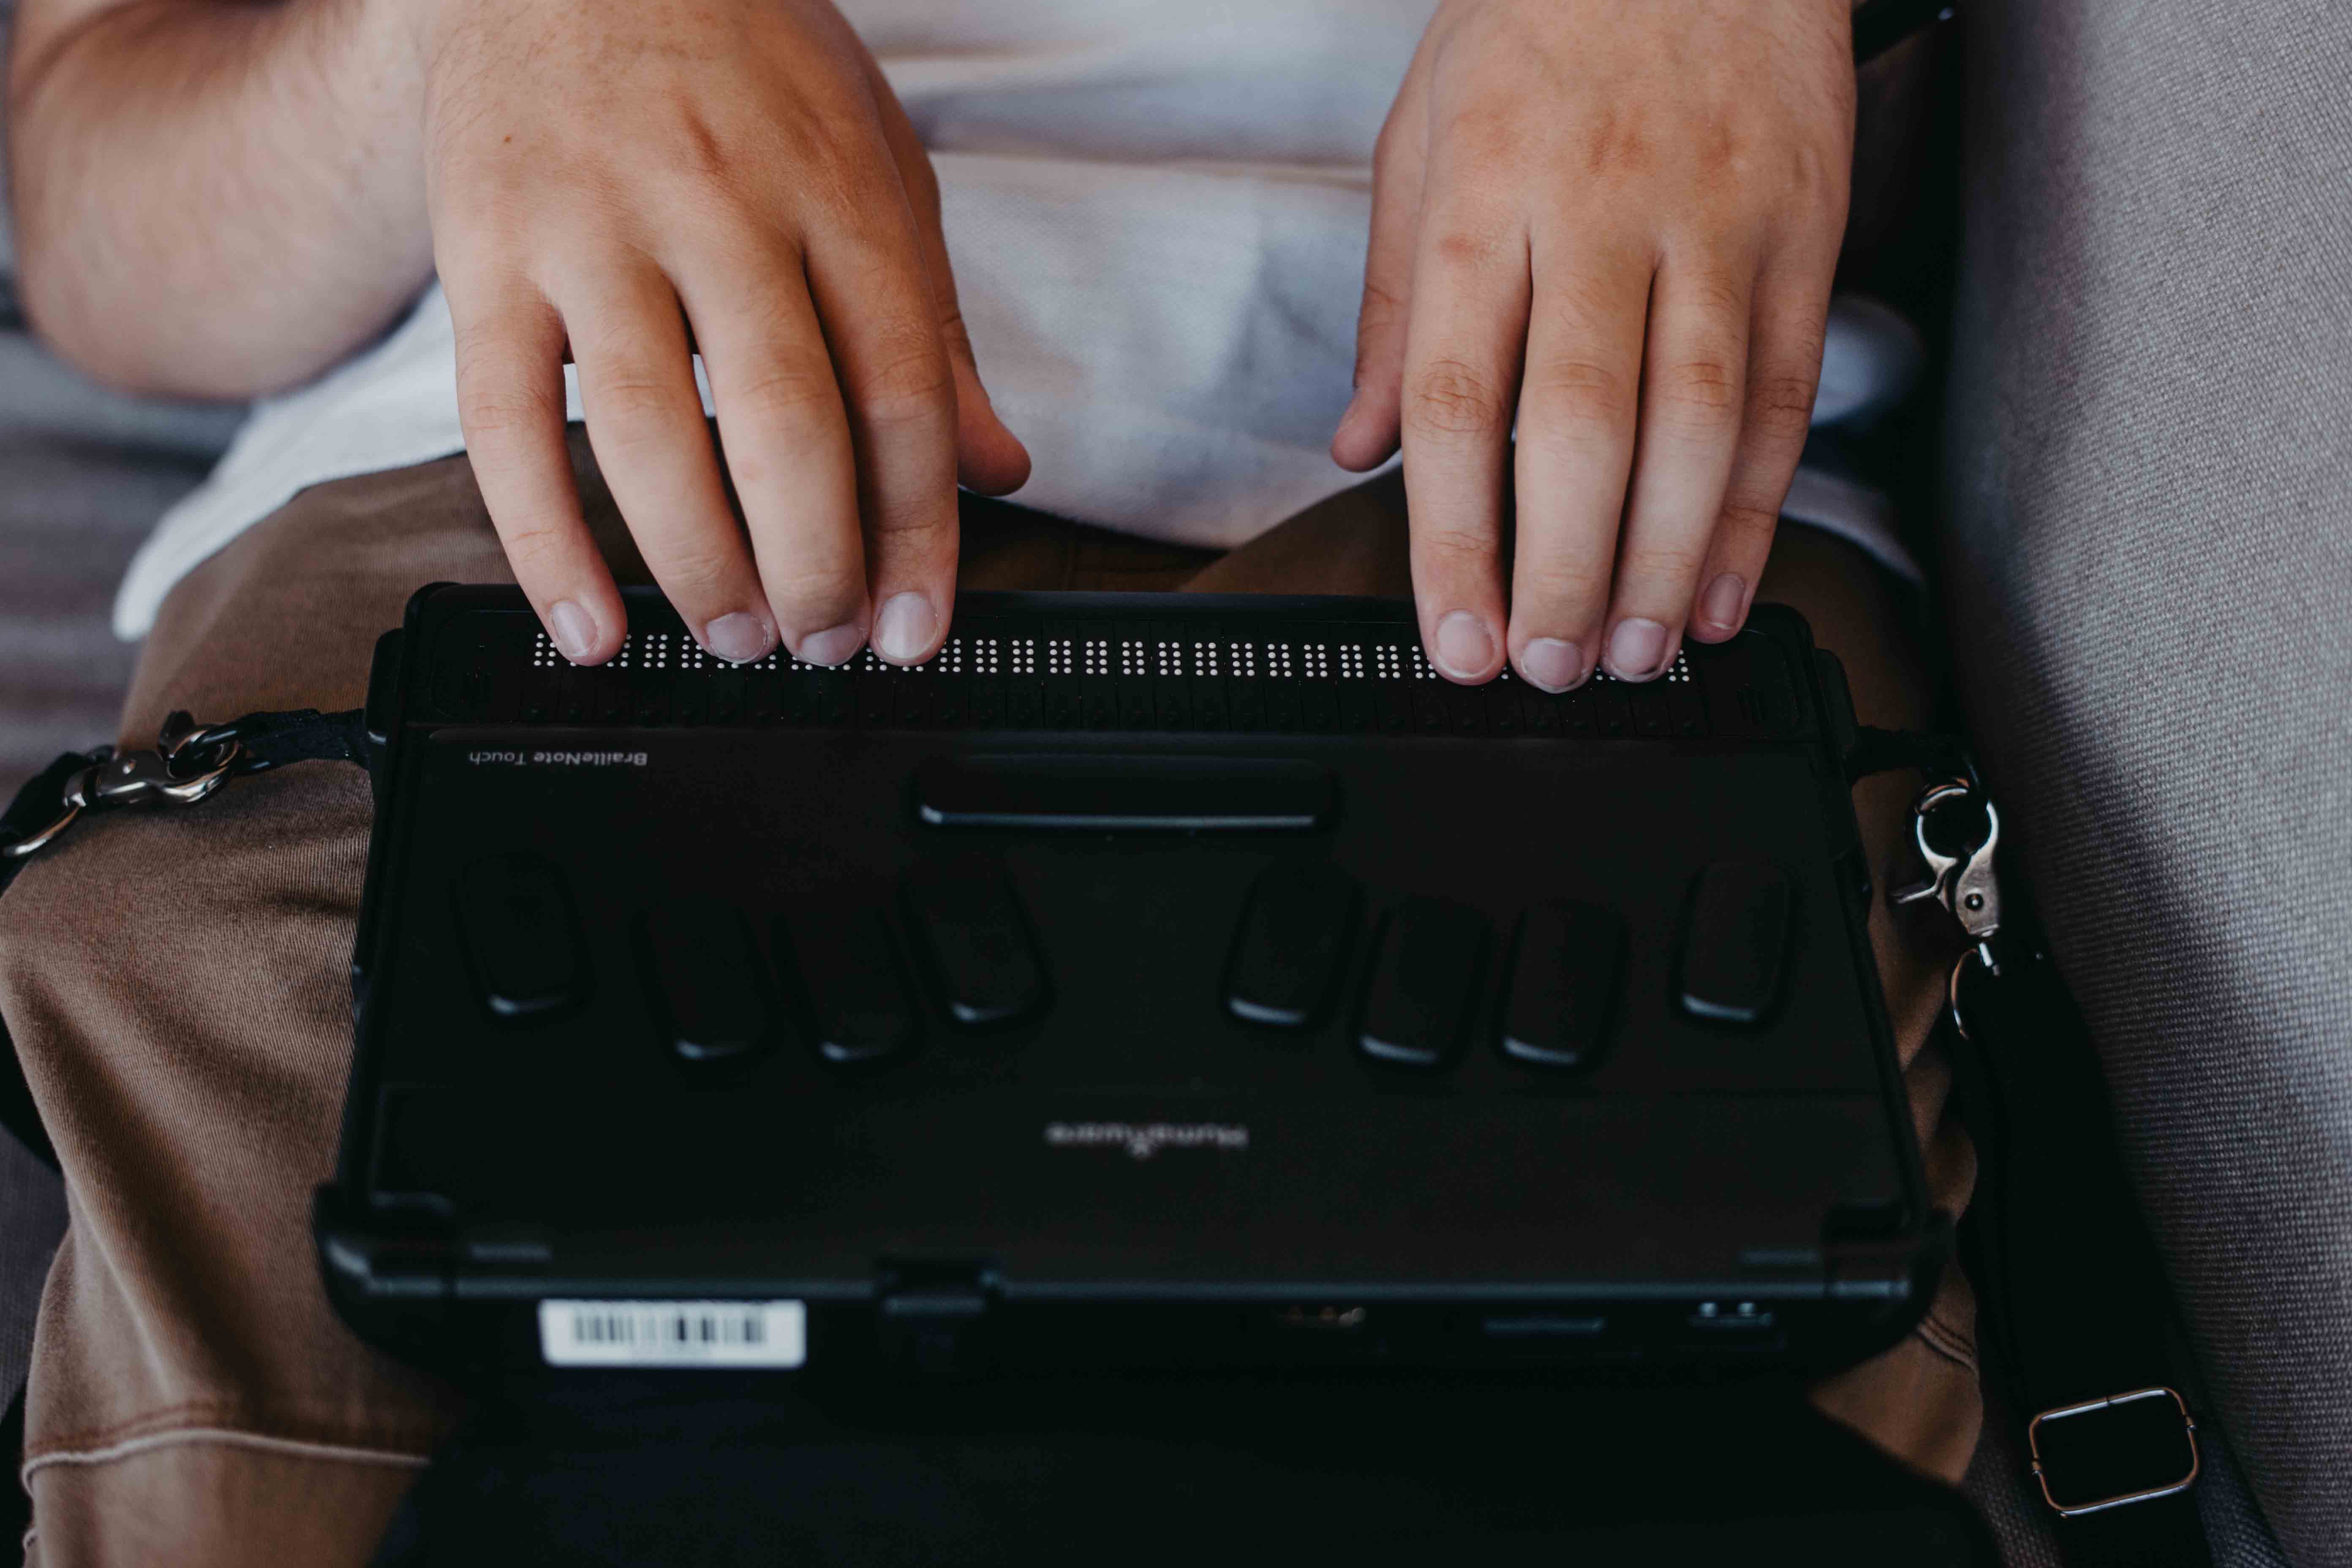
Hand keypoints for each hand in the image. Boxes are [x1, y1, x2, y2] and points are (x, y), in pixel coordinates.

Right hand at [419, 0, 1028, 666]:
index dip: (919, 529)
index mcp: (835, 191)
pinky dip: (544, 546)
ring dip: (700, 568)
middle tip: (829, 643)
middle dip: (817, 565)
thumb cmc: (745, 66)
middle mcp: (717, 207)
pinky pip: (506, 423)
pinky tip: (590, 627)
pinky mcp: (484, 255)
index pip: (899, 390)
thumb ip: (936, 328)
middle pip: (782, 423)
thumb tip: (999, 471)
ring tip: (738, 640)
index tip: (920, 625)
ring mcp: (592, 230)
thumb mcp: (877, 165)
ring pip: (648, 433)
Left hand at [1333, 0, 1853, 687]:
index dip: (1456, 536)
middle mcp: (1602, 216)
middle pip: (1582, 427)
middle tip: (1546, 668)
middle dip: (1563, 570)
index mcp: (1484, 200)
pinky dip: (1758, 505)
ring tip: (1637, 652)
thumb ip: (1390, 307)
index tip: (1453, 633)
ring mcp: (1714, 227)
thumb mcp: (1420, 141)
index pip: (1460, 398)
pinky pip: (1784, 393)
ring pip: (1698, 423)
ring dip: (1668, 559)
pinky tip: (1727, 586)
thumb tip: (1357, 447)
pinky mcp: (1802, 236)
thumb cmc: (1541, 28)